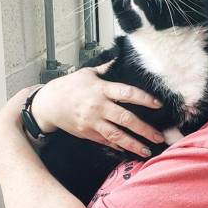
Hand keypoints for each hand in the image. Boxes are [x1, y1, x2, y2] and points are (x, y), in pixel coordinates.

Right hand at [31, 62, 164, 156]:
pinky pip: (105, 141)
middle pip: (125, 118)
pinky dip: (118, 146)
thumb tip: (122, 56)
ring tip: (147, 151)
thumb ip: (107, 68)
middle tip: (159, 136)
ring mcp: (92, 122)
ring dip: (133, 144)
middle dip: (144, 129)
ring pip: (116, 135)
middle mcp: (98, 106)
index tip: (158, 104)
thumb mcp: (88, 73)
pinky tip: (129, 151)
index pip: (127, 93)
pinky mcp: (87, 133)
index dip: (144, 99)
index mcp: (101, 89)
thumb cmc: (70, 85)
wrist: (48, 103)